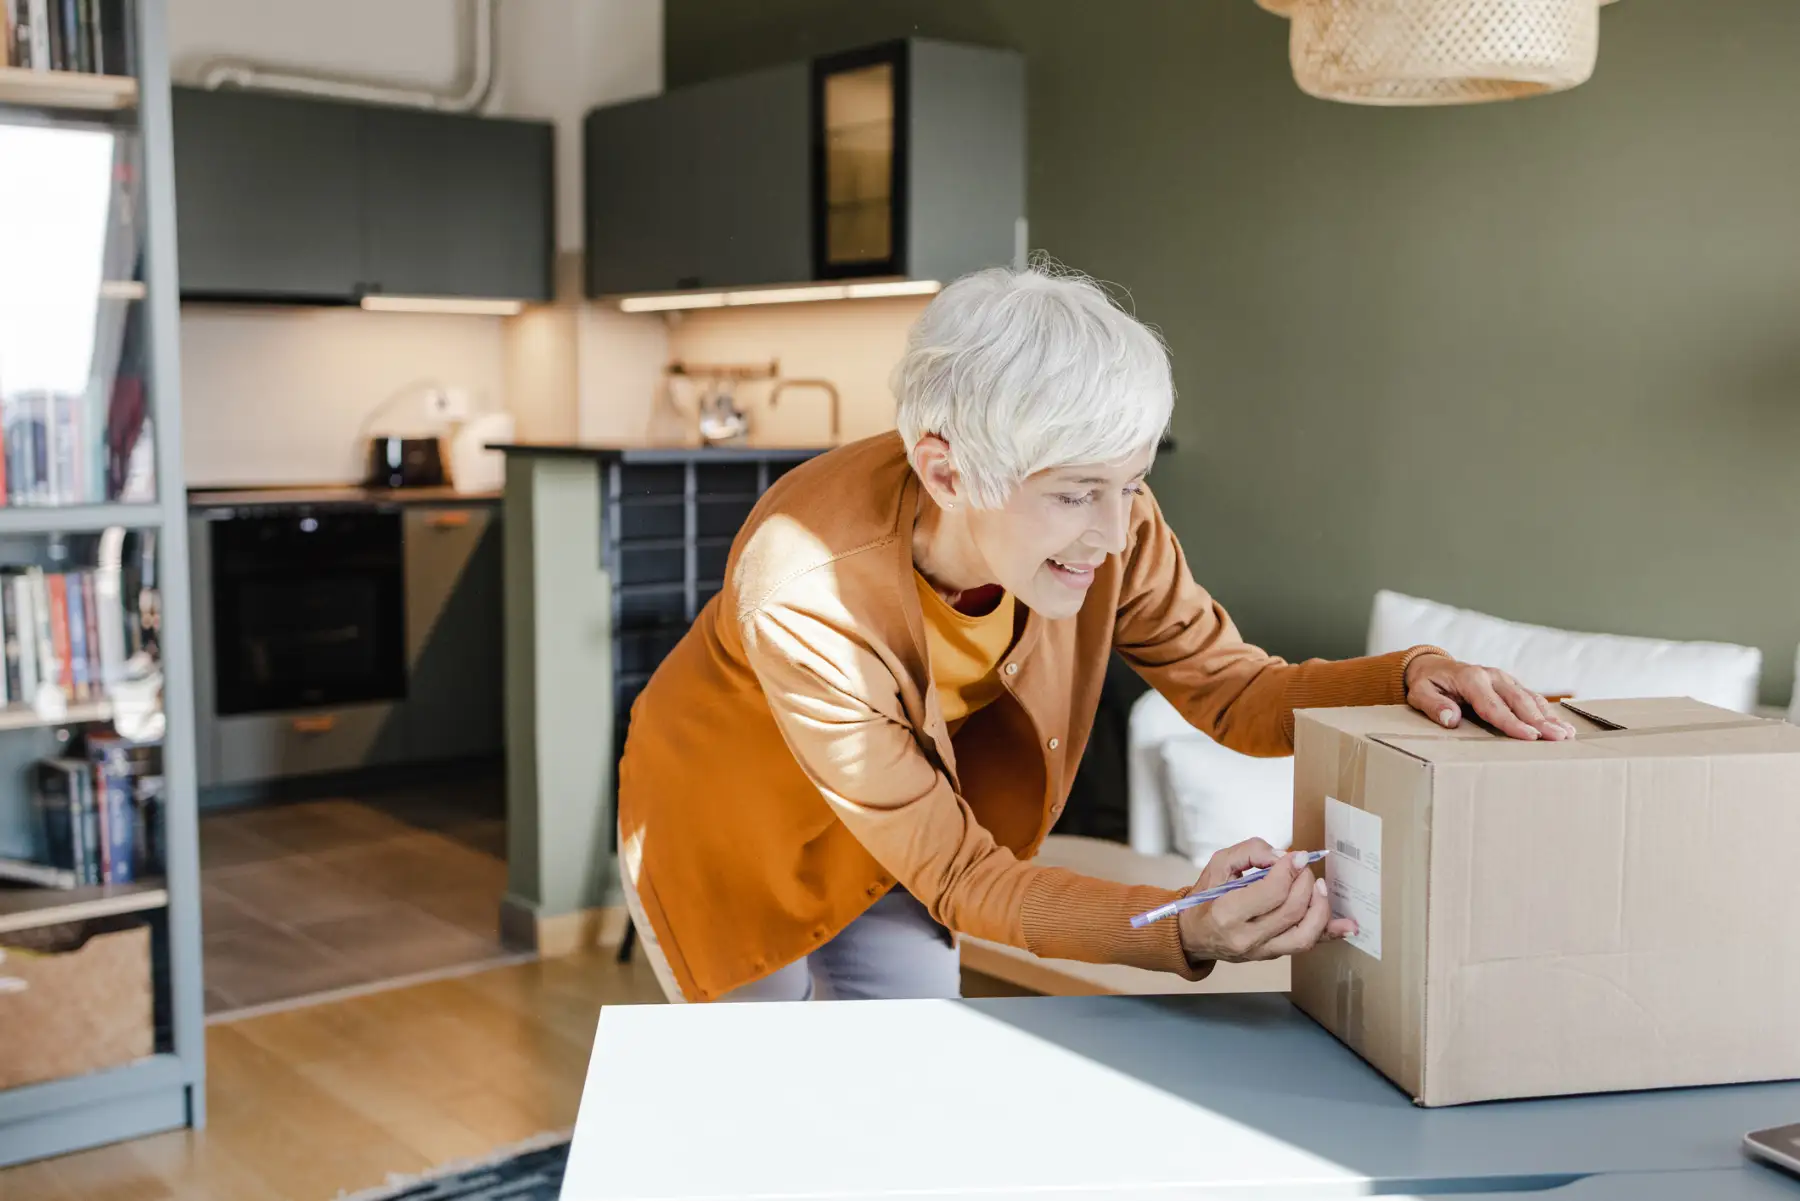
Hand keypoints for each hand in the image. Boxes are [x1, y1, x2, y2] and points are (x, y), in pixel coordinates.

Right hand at [1177, 838, 1355, 968]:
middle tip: (1303, 868)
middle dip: (1305, 882)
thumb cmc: (1205, 897)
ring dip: (1320, 908)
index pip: (1271, 892)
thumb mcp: (1218, 865)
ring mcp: (1261, 951)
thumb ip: (1250, 852)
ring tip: (1320, 887)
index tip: (1297, 856)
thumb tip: (1283, 856)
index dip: (1290, 870)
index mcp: (1227, 913)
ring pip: (1304, 935)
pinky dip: (1331, 935)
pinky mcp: (1273, 956)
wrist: (1192, 935)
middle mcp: (1246, 938)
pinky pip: (1307, 947)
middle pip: (1292, 911)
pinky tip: (1349, 926)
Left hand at [1405, 654, 1576, 741]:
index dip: (1512, 722)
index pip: (1493, 705)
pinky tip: (1561, 724)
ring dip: (1549, 716)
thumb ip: (1434, 706)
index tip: (1530, 736)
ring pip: (1530, 698)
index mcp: (1471, 678)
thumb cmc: (1427, 684)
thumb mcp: (1420, 694)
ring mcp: (1503, 679)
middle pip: (1519, 701)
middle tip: (1559, 738)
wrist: (1431, 667)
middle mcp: (1492, 676)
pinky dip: (1547, 711)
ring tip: (1567, 734)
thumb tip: (1451, 719)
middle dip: (1540, 721)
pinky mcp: (1510, 684)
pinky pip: (1531, 697)